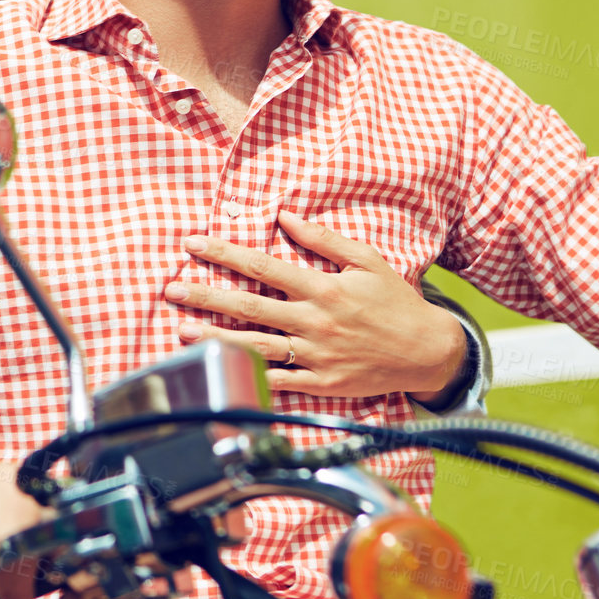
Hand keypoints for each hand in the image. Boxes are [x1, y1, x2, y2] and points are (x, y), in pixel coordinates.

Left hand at [166, 210, 465, 401]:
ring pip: (256, 346)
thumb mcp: (366, 260)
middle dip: (206, 296)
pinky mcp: (320, 384)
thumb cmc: (395, 301)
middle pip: (250, 307)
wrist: (427, 351)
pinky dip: (249, 377)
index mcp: (323, 288)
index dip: (225, 253)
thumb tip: (284, 214)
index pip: (263, 266)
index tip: (193, 244)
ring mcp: (315, 356)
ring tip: (182, 331)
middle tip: (171, 290)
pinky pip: (278, 382)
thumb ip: (323, 238)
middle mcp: (315, 321)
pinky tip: (222, 370)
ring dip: (216, 338)